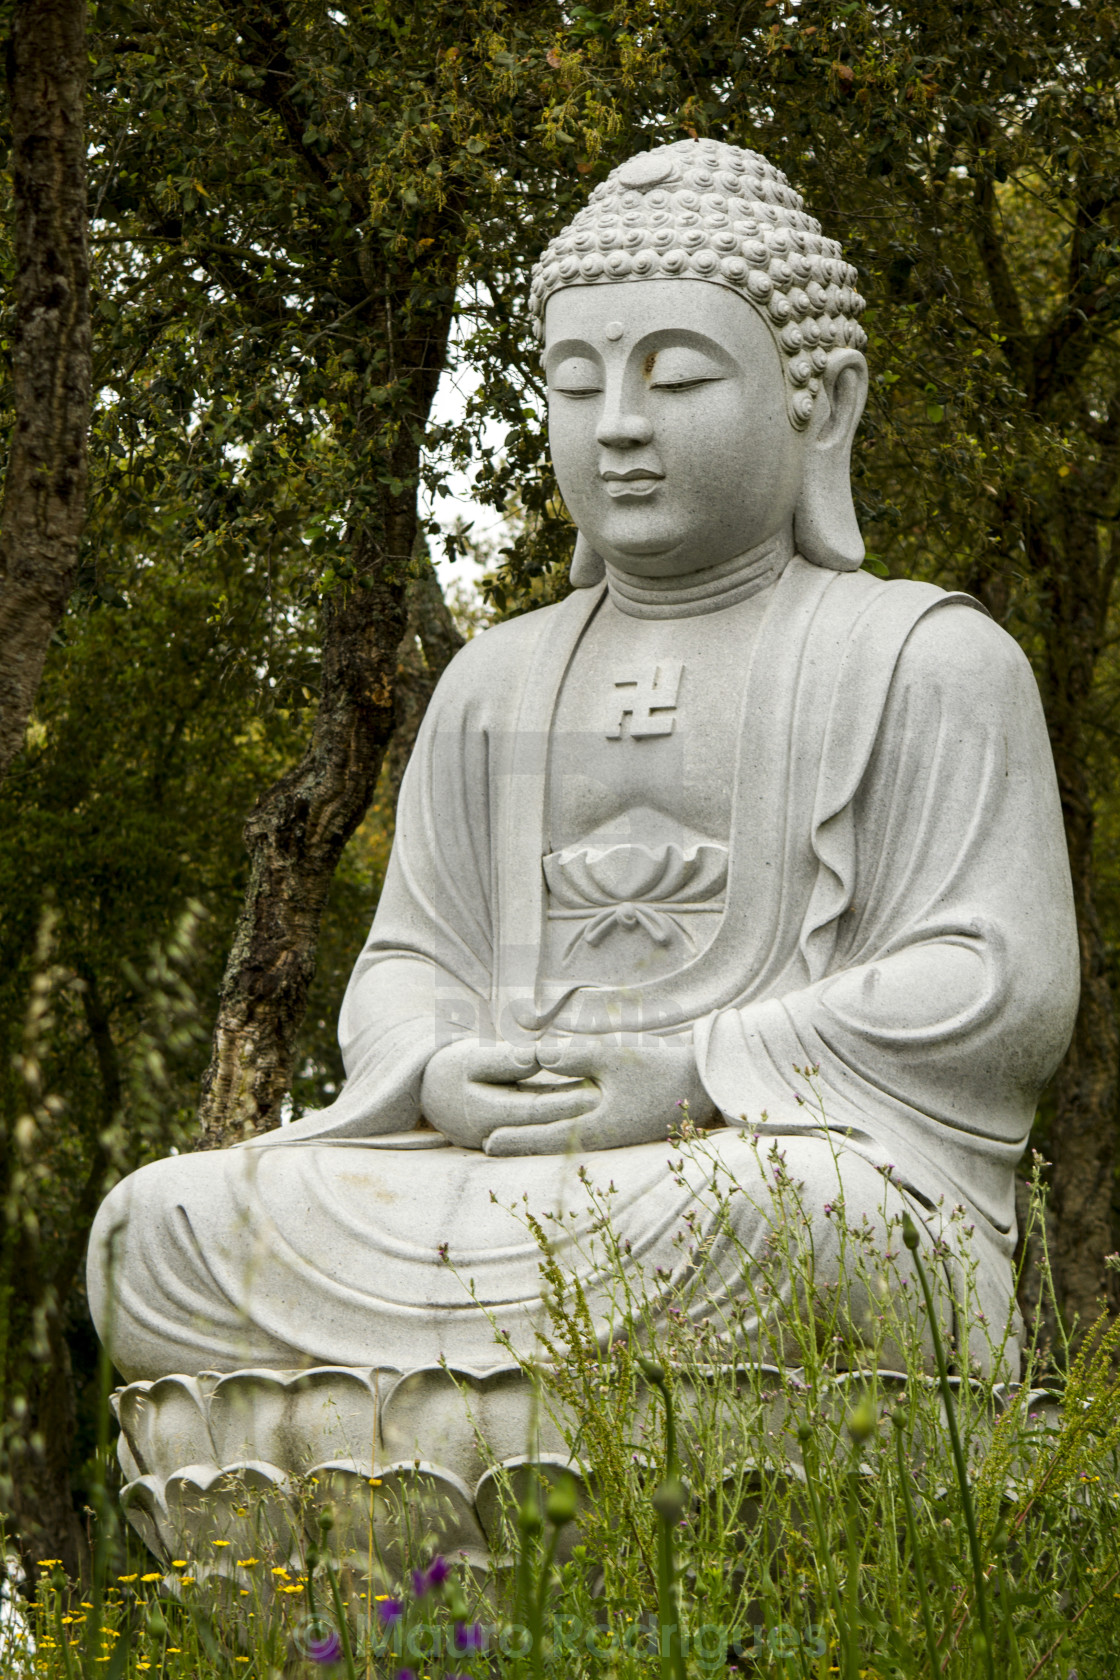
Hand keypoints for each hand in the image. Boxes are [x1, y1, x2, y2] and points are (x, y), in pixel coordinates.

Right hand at [419, 1037, 596, 1150]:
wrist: (427, 1090)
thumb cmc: (450, 1068)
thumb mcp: (471, 1057)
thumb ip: (503, 1059)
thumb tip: (534, 1058)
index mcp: (484, 1114)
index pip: (534, 1110)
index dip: (566, 1102)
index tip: (596, 1092)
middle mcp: (496, 1133)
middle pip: (545, 1124)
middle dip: (579, 1114)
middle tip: (614, 1103)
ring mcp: (503, 1138)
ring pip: (544, 1126)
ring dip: (574, 1116)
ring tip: (609, 1103)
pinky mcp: (510, 1134)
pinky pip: (539, 1124)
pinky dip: (562, 1114)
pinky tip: (587, 1102)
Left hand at [484, 1035, 715, 1156]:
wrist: (703, 1086)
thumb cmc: (660, 1071)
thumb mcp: (615, 1058)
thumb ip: (574, 1057)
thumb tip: (536, 1054)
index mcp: (597, 1129)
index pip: (545, 1137)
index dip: (514, 1140)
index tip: (486, 1143)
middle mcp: (600, 1139)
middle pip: (549, 1144)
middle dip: (518, 1144)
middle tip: (482, 1145)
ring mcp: (610, 1135)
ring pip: (562, 1140)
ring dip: (535, 1137)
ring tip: (505, 1136)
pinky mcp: (617, 1127)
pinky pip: (578, 1132)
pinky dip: (557, 1128)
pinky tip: (546, 1121)